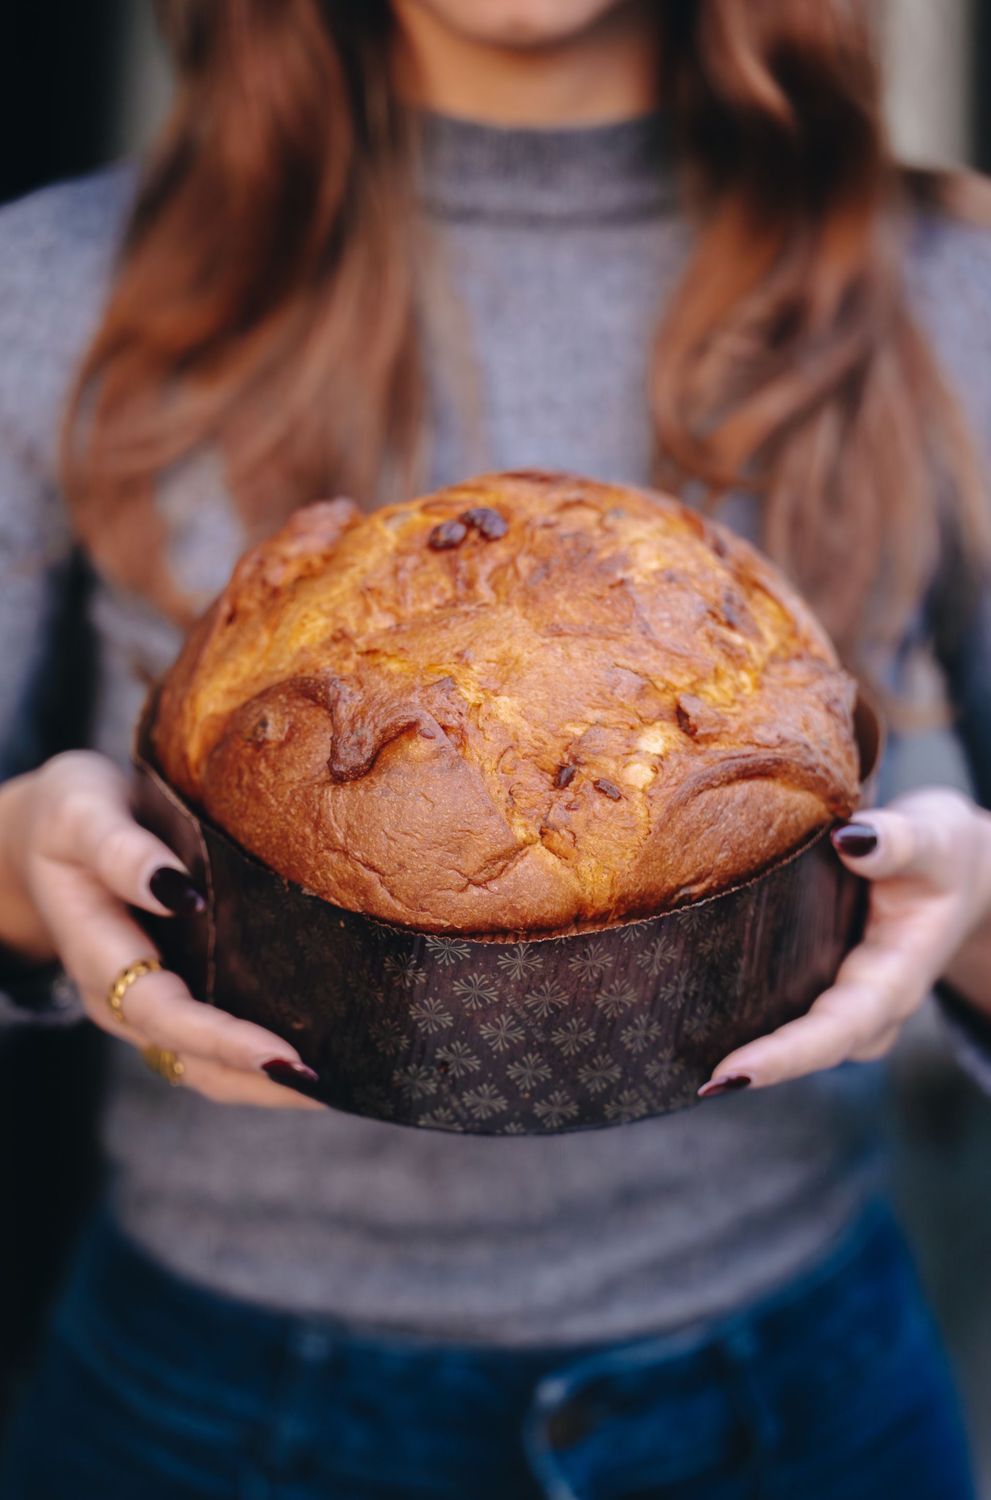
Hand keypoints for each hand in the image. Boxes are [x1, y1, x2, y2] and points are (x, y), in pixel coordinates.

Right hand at [3, 751, 323, 1108]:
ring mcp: (150, 1003)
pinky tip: (320, 1051)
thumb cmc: (72, 813)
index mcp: (99, 957)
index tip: (280, 1055)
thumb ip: (121, 851)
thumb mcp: (82, 813)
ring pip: (208, 1067)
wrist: (60, 826)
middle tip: (331, 1086)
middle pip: (192, 1061)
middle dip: (259, 1081)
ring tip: (338, 1084)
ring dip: (267, 1083)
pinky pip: (218, 1043)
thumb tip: (178, 891)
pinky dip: (263, 1058)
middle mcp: (124, 997)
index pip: (163, 1014)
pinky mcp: (179, 991)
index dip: (221, 1040)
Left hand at [699, 788, 990, 1096]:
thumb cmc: (942, 855)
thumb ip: (898, 843)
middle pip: (808, 1047)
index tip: (731, 1072)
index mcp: (895, 979)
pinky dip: (740, 1012)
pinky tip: (687, 1003)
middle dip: (755, 1067)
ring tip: (679, 1056)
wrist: (955, 872)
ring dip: (745, 1047)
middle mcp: (867, 1005)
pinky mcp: (818, 984)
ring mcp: (843, 1002)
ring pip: (791, 1035)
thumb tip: (850, 838)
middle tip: (696, 1083)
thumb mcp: (934, 839)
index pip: (838, 1029)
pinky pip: (778, 1009)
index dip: (786, 1055)